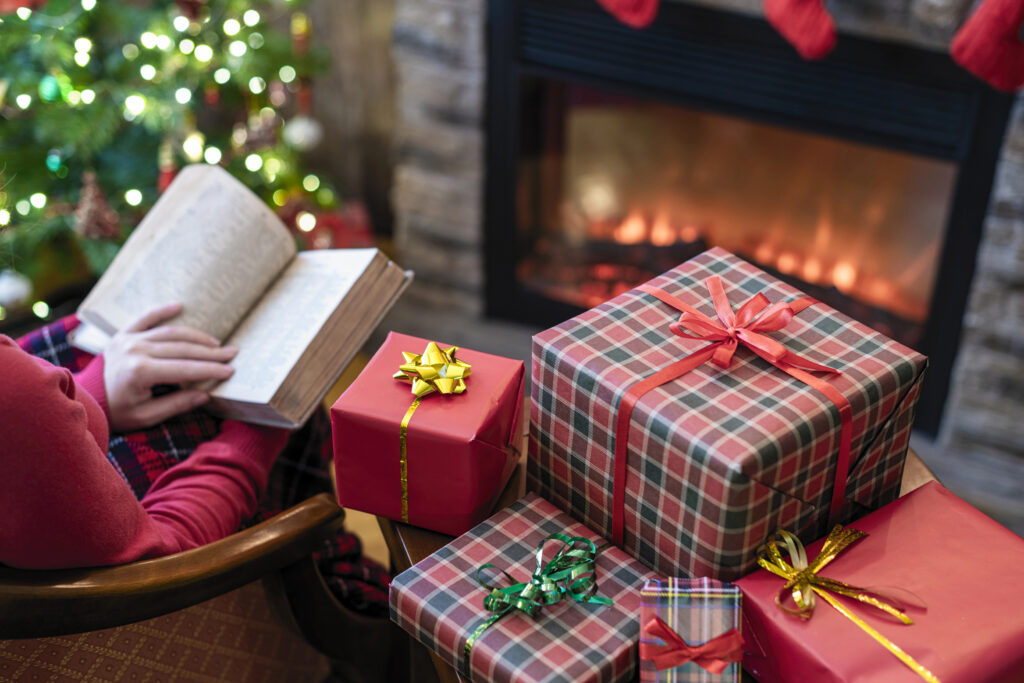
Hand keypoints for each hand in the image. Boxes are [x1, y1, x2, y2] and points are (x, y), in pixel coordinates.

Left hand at [103, 303, 237, 431]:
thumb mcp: (146, 416)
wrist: (88, 401)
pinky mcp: (123, 334)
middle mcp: (135, 351)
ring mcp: (128, 340)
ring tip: (215, 343)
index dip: (210, 370)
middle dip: (210, 352)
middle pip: (182, 348)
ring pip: (170, 333)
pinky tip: (179, 305)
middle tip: (232, 353)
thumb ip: (176, 405)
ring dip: (196, 337)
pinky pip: (145, 318)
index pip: (185, 369)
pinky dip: (162, 310)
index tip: (230, 370)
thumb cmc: (118, 412)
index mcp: (140, 372)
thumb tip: (205, 394)